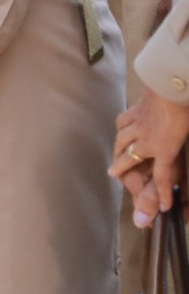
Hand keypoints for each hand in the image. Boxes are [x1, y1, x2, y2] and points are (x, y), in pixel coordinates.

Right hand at [113, 90, 188, 224]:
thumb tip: (178, 150)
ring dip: (118, 149)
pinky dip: (121, 126)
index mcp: (165, 149)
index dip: (163, 193)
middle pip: (130, 158)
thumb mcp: (186, 136)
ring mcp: (139, 124)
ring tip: (115, 153)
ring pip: (122, 140)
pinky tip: (122, 127)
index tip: (164, 206)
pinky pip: (124, 120)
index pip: (163, 177)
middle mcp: (147, 140)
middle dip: (122, 168)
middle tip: (113, 173)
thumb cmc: (184, 111)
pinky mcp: (136, 111)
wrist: (170, 86)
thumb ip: (179, 151)